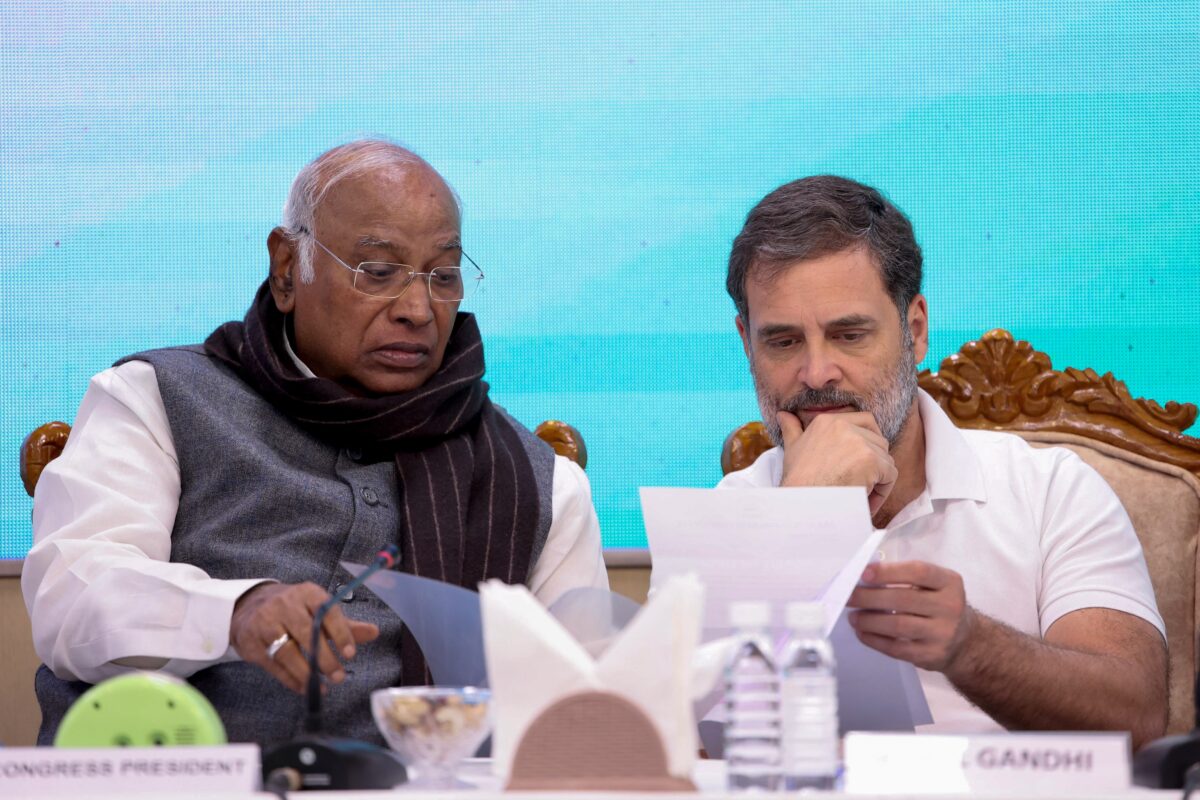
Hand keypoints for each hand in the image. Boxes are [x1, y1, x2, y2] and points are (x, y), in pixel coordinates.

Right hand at [230, 582, 378, 693]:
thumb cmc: (294, 610)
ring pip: (288, 652)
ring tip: (322, 687)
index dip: (340, 633)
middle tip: (339, 677)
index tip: (351, 654)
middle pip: (306, 634)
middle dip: (325, 659)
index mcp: (306, 593)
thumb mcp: (318, 610)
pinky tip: (304, 688)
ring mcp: (264, 623)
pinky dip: (291, 679)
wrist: (250, 606)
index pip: (326, 611)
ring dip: (307, 673)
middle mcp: (284, 605)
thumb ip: (345, 625)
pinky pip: (274, 666)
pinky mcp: (251, 644)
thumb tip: (374, 632)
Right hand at [777, 410, 897, 513]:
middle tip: (861, 483)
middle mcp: (844, 425)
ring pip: (886, 459)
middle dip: (875, 464)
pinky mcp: (871, 460)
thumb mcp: (792, 449)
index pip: (865, 421)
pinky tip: (866, 501)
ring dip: (878, 479)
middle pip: (879, 441)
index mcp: (827, 421)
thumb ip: (792, 429)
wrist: (802, 504)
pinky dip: (883, 491)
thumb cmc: (797, 481)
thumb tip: (783, 414)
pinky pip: (890, 475)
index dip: (869, 443)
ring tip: (862, 495)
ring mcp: (859, 442)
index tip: (860, 463)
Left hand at [847, 560, 975, 671]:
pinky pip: (897, 648)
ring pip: (898, 625)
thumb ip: (906, 578)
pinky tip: (862, 633)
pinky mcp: (931, 655)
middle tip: (848, 597)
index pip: (918, 572)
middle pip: (903, 599)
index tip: (863, 573)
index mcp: (949, 583)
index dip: (888, 572)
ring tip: (853, 617)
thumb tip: (864, 578)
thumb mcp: (934, 586)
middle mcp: (950, 607)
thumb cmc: (939, 606)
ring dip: (869, 620)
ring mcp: (942, 633)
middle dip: (869, 597)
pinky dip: (875, 640)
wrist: (965, 642)